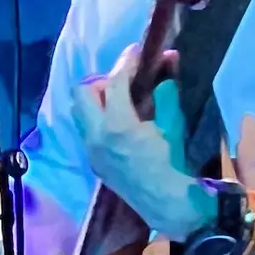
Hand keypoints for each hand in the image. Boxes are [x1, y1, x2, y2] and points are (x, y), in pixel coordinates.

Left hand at [73, 45, 210, 240]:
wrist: (166, 203)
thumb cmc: (174, 164)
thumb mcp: (173, 124)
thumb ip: (166, 91)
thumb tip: (168, 58)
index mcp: (117, 125)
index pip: (115, 82)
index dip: (128, 62)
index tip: (137, 51)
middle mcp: (95, 136)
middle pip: (82, 92)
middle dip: (103, 80)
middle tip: (125, 82)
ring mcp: (90, 150)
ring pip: (79, 111)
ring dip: (97, 99)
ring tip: (120, 101)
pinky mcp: (92, 160)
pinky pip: (86, 129)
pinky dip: (98, 118)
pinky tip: (119, 122)